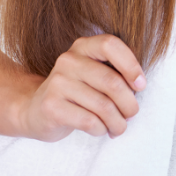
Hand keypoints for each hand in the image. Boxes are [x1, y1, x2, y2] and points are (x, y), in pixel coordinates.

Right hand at [19, 34, 145, 141]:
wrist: (34, 109)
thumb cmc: (76, 91)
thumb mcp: (93, 73)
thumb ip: (114, 72)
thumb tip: (139, 86)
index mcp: (83, 47)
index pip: (110, 45)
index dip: (131, 65)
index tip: (141, 85)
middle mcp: (68, 61)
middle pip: (111, 81)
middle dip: (129, 103)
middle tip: (133, 113)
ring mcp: (57, 83)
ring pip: (103, 105)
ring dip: (118, 121)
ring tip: (120, 127)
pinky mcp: (51, 107)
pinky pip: (89, 121)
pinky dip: (102, 129)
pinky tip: (102, 130)